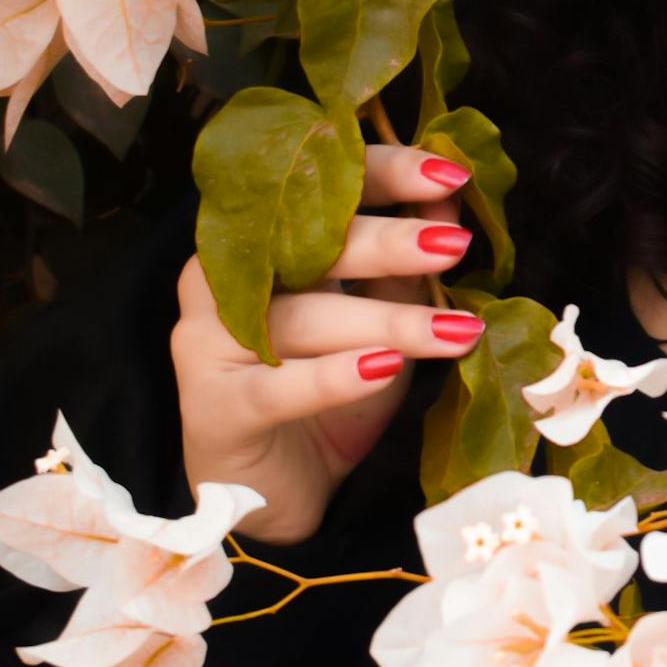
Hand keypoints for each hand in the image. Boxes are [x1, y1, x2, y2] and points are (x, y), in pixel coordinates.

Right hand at [173, 141, 485, 544]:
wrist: (269, 492)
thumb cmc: (323, 395)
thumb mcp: (377, 324)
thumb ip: (405, 267)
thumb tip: (450, 200)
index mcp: (262, 243)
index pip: (318, 189)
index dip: (384, 175)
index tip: (451, 174)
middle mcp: (225, 280)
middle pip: (307, 247)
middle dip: (389, 243)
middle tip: (454, 244)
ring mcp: (210, 342)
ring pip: (305, 319)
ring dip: (388, 322)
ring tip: (457, 330)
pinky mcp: (215, 407)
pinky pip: (279, 387)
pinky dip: (334, 378)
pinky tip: (383, 370)